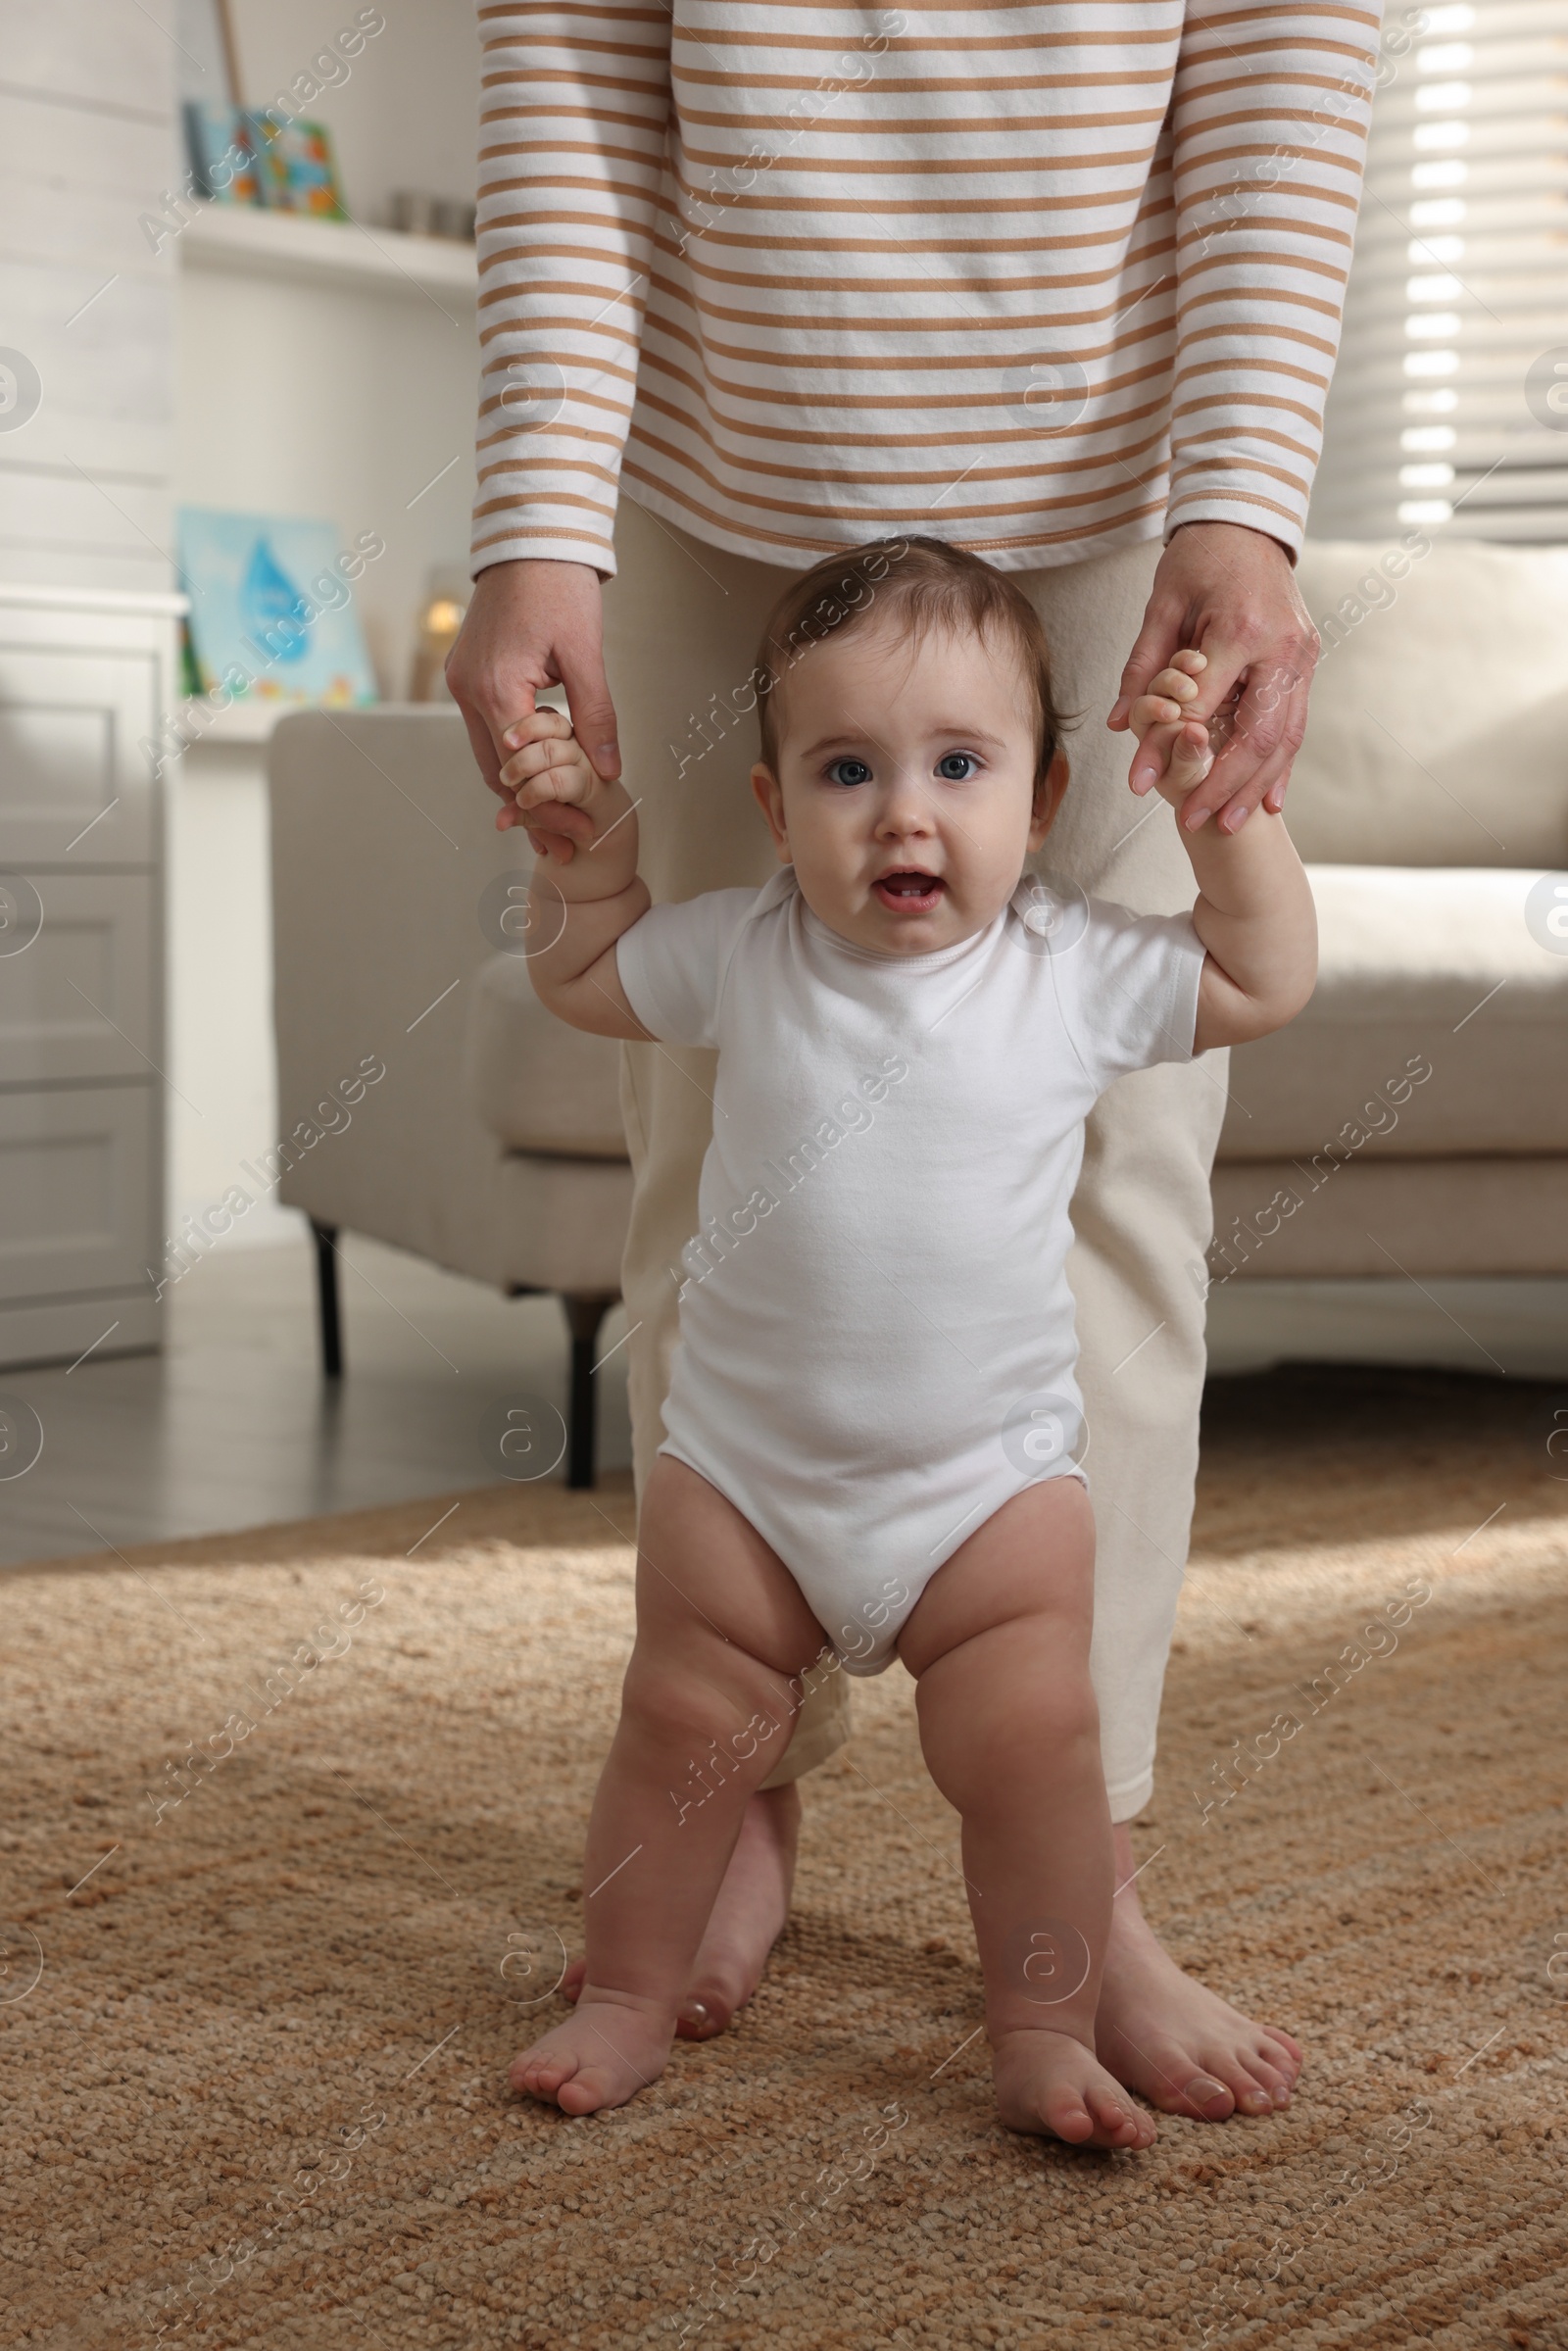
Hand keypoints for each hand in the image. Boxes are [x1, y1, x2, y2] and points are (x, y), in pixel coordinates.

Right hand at [444, 557, 620, 846]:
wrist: (529, 536)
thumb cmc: (559, 585)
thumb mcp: (586, 653)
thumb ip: (596, 715)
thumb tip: (607, 770)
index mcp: (494, 687)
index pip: (518, 769)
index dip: (548, 806)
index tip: (577, 833)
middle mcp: (467, 689)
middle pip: (494, 770)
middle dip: (531, 808)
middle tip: (566, 841)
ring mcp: (462, 681)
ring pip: (486, 753)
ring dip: (519, 784)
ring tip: (556, 818)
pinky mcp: (468, 673)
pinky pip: (485, 728)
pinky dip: (510, 755)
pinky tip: (539, 771)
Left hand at [1108, 522, 1318, 832]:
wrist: (1248, 523)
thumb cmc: (1200, 559)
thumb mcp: (1161, 607)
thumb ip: (1142, 668)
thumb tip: (1121, 726)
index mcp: (1240, 630)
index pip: (1200, 707)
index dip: (1169, 750)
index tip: (1138, 783)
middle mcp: (1281, 648)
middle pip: (1256, 737)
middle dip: (1224, 786)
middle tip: (1193, 821)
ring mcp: (1301, 657)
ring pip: (1284, 739)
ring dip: (1256, 786)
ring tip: (1231, 824)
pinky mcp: (1307, 663)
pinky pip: (1296, 724)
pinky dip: (1281, 766)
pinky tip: (1270, 800)